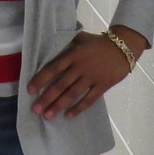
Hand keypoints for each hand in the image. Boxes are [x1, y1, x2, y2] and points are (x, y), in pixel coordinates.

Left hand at [27, 27, 144, 119]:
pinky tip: (68, 116)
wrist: (123, 48)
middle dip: (47, 98)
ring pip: (72, 94)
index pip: (53, 68)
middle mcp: (80, 67)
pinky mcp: (103, 86)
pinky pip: (89, 99)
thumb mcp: (80, 38)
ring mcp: (92, 78)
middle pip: (60, 85)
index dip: (40, 79)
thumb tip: (48, 43)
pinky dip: (79, 108)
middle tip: (35, 109)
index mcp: (72, 55)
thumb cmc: (98, 43)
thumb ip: (65, 42)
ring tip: (48, 116)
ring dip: (59, 105)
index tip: (30, 90)